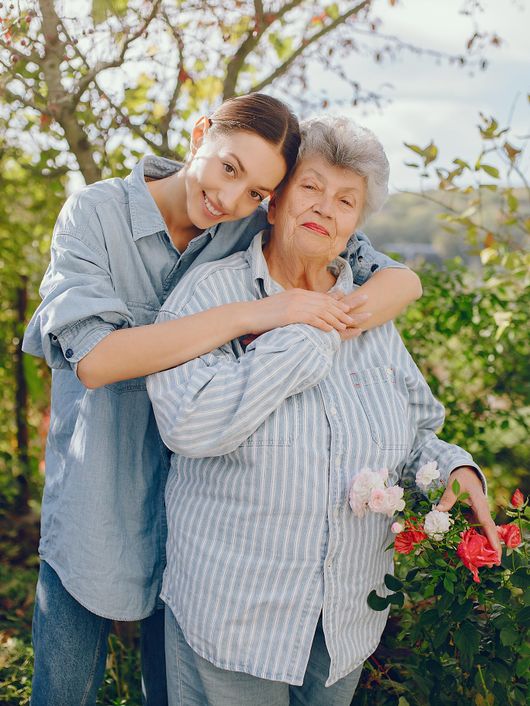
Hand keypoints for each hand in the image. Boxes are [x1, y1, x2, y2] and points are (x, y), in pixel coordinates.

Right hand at [249, 289, 369, 334]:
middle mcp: (299, 296)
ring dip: (335, 319)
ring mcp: (296, 304)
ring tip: (345, 326)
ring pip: (322, 311)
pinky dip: (324, 324)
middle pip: (326, 303)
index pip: (322, 297)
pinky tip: (331, 330)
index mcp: (297, 293)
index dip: (336, 303)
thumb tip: (300, 311)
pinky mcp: (292, 314)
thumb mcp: (280, 306)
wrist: (248, 314)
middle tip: (353, 317)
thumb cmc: (261, 314)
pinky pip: (313, 319)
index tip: (347, 308)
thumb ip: (293, 305)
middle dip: (341, 310)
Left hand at [437, 466, 501, 560]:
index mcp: (480, 505)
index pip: (487, 524)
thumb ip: (447, 498)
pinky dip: (474, 540)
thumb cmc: (461, 478)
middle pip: (488, 532)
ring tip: (483, 563)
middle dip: (491, 548)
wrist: (464, 472)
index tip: (496, 552)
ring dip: (483, 546)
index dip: (492, 539)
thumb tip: (438, 511)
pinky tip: (472, 551)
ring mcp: (478, 515)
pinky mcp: (473, 516)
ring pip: (482, 533)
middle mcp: (482, 512)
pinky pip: (475, 530)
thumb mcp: (453, 485)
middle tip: (492, 565)